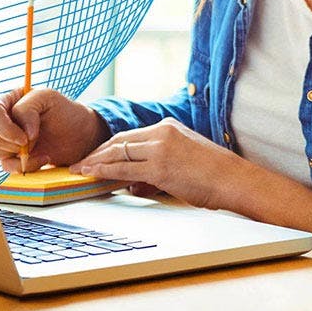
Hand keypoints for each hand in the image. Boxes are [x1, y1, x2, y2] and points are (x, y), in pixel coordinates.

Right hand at [0, 88, 110, 172]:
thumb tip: (22, 136)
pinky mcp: (13, 157)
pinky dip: (24, 166)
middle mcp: (5, 121)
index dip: (3, 127)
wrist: (81, 134)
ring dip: (15, 155)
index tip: (25, 137)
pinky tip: (44, 158)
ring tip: (38, 150)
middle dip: (15, 143)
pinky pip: (6, 166)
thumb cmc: (65, 111)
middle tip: (36, 140)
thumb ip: (28, 108)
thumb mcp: (48, 98)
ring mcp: (7, 140)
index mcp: (10, 101)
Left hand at [69, 117, 243, 209]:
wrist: (233, 179)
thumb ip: (158, 165)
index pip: (130, 135)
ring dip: (95, 161)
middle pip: (119, 140)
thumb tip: (134, 184)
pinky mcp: (159, 167)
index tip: (94, 155)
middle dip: (96, 152)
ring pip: (118, 152)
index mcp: (168, 126)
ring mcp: (160, 149)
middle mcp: (162, 132)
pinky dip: (104, 171)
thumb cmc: (213, 174)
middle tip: (79, 162)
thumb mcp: (183, 159)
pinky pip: (124, 168)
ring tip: (78, 169)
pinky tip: (92, 175)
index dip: (108, 146)